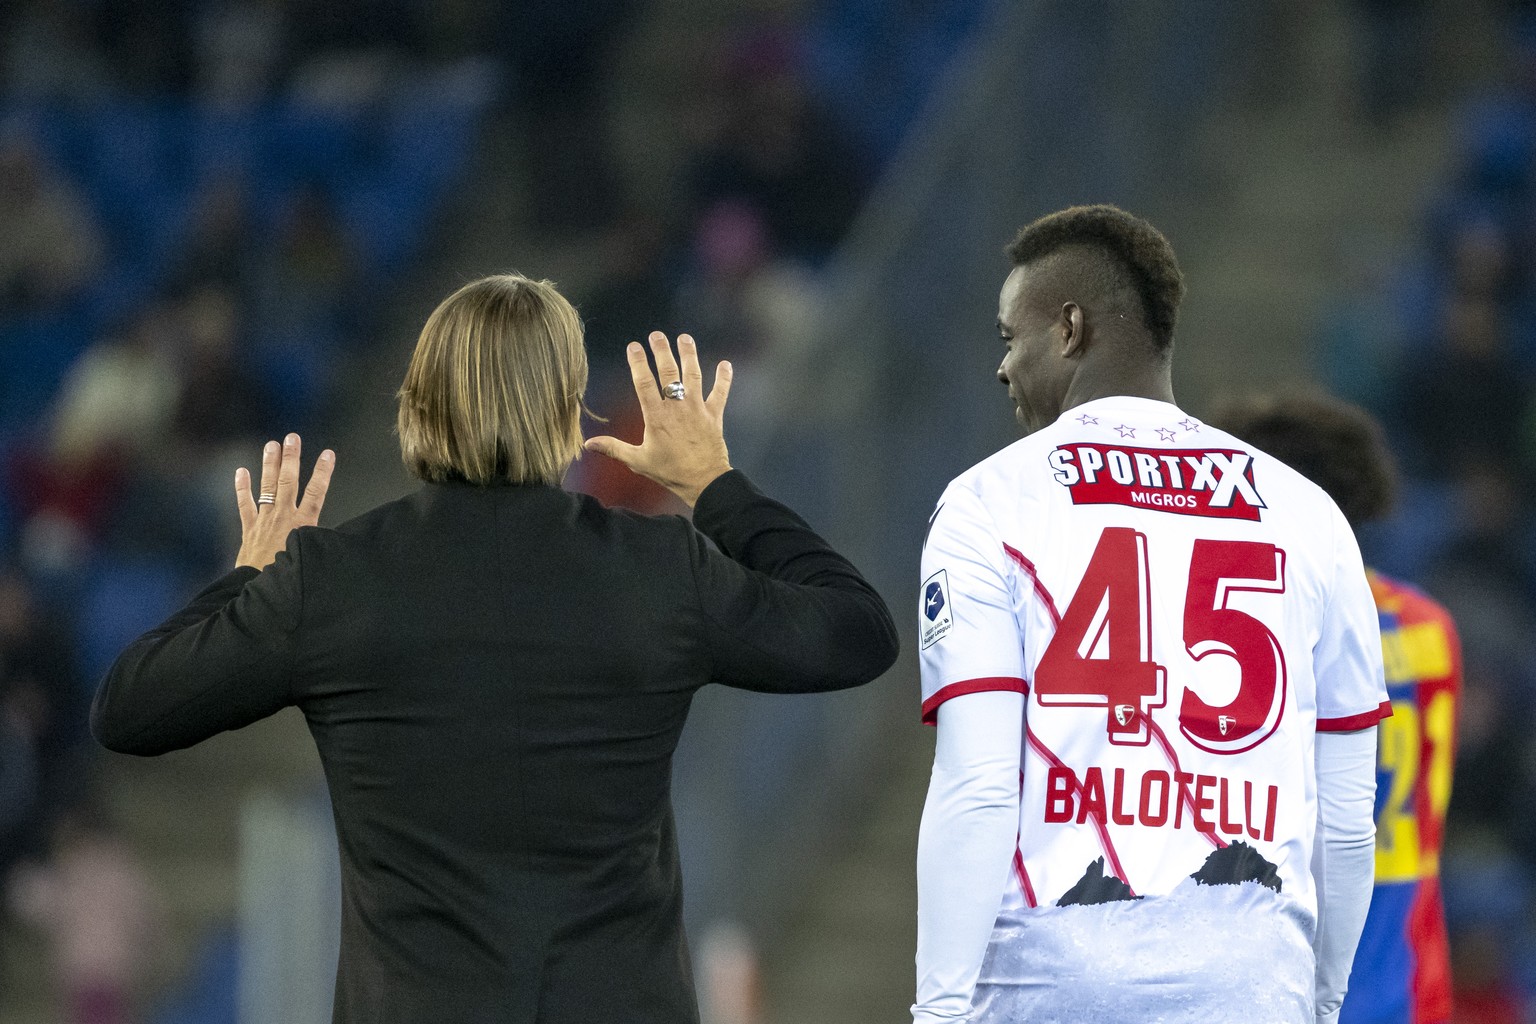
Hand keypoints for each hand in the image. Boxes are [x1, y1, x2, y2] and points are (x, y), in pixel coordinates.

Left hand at [234, 433, 335, 569]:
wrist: (258, 589)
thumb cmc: (288, 576)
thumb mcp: (310, 557)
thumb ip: (318, 541)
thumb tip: (334, 537)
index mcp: (302, 525)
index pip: (316, 493)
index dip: (322, 472)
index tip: (328, 454)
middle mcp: (283, 518)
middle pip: (288, 481)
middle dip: (291, 458)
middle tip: (292, 438)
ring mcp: (264, 521)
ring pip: (267, 487)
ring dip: (270, 464)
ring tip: (271, 445)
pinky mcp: (250, 529)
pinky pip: (245, 504)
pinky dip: (242, 488)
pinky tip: (241, 471)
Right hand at [584, 332, 732, 506]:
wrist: (703, 481)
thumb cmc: (670, 471)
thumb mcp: (638, 460)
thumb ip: (614, 448)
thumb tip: (588, 443)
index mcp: (657, 417)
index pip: (644, 383)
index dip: (638, 363)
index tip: (633, 346)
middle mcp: (677, 408)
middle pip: (669, 373)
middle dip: (662, 351)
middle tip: (657, 335)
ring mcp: (697, 409)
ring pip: (693, 376)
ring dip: (689, 355)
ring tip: (685, 338)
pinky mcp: (714, 415)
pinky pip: (720, 393)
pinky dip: (723, 379)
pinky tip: (725, 364)